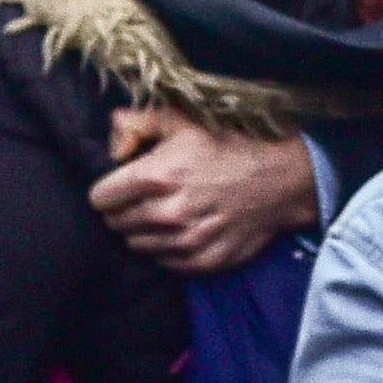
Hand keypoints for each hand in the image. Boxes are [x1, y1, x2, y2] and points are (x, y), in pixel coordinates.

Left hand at [91, 109, 314, 276]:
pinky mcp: (204, 260)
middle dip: (123, 210)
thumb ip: (136, 123)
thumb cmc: (230, 146)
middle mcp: (167, 213)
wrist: (280, 179)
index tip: (119, 186)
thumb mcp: (182, 120)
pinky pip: (164, 262)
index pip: (101, 198)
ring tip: (162, 214)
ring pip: (137, 245)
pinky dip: (166, 249)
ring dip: (143, 231)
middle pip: (116, 223)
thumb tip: (111, 145)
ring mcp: (186, 241)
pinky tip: (179, 231)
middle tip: (142, 199)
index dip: (107, 190)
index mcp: (155, 176)